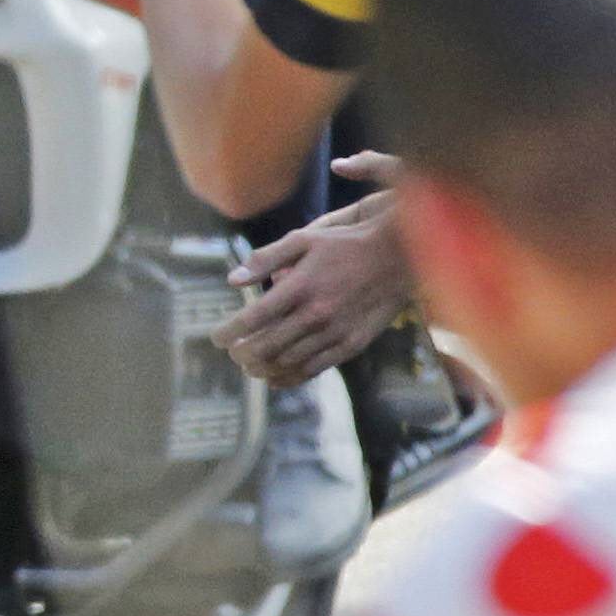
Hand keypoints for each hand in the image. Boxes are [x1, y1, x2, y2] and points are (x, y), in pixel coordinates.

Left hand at [214, 192, 408, 387]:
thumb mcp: (305, 239)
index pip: (252, 318)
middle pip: (265, 346)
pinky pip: (313, 369)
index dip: (228, 332)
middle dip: (241, 353)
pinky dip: (289, 377)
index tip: (216, 338)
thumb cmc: (346, 243)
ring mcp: (334, 332)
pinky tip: (275, 377)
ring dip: (262, 368)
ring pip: (287, 362)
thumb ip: (266, 258)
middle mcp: (315, 313)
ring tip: (249, 365)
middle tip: (232, 352)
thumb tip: (232, 279)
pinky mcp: (350, 344)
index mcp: (300, 285)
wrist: (400, 255)